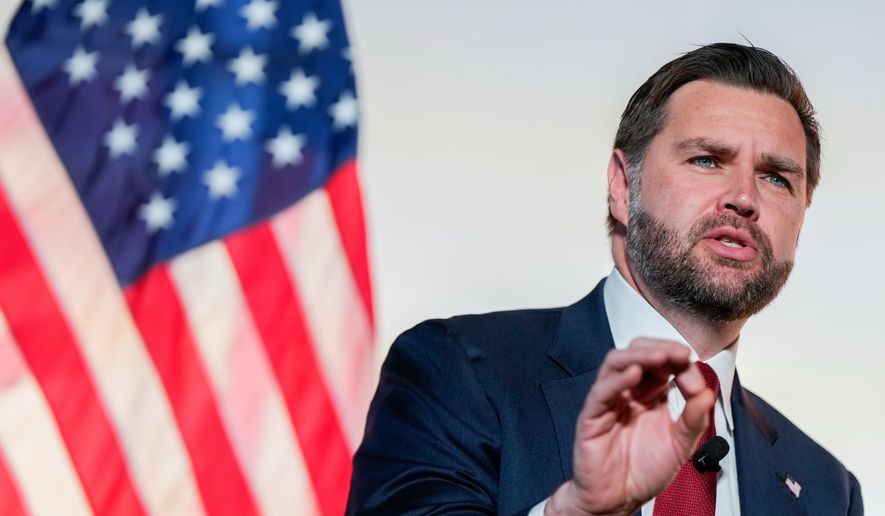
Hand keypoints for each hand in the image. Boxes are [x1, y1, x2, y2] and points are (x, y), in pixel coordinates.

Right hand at [545, 339, 714, 515]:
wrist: (619, 499)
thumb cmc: (642, 472)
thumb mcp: (680, 445)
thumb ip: (694, 419)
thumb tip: (707, 393)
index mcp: (650, 396)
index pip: (663, 365)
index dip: (681, 364)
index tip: (696, 374)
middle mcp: (629, 393)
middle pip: (638, 353)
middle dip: (661, 349)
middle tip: (681, 354)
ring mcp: (610, 401)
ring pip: (617, 363)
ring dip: (640, 355)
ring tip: (661, 357)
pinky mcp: (592, 415)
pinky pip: (602, 391)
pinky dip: (618, 379)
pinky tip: (635, 374)